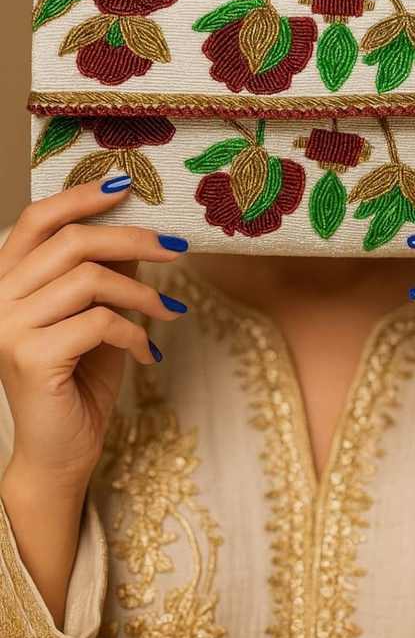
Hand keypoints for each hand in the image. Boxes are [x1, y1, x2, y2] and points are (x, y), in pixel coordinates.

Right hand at [0, 175, 188, 487]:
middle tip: (176, 248)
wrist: (59, 452)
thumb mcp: (96, 315)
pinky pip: (98, 322)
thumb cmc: (79, 379)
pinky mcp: (30, 357)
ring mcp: (9, 327)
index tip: (125, 185)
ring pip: (90, 279)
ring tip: (169, 311)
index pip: (36, 219)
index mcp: (9, 280)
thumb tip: (138, 230)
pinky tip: (148, 351)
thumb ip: (105, 273)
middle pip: (72, 242)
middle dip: (133, 239)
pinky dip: (133, 332)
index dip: (80, 196)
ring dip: (142, 293)